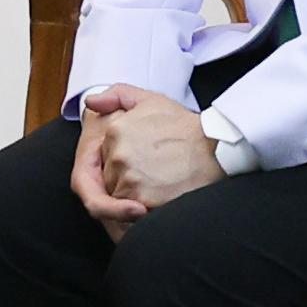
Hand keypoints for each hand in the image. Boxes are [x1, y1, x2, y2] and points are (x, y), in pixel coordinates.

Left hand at [74, 86, 215, 228]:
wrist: (215, 148)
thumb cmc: (184, 126)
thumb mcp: (150, 100)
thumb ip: (116, 96)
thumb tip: (91, 103)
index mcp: (115, 131)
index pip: (105, 155)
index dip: (124, 159)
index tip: (146, 155)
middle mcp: (117, 155)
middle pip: (109, 177)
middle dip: (126, 177)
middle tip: (156, 169)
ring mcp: (129, 178)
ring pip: (118, 196)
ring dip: (134, 194)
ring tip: (160, 180)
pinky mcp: (142, 200)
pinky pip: (131, 211)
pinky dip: (143, 207)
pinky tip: (162, 192)